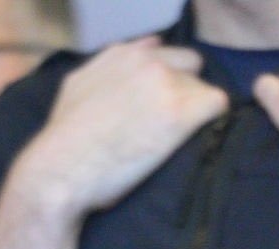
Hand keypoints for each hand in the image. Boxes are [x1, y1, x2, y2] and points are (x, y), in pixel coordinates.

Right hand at [17, 38, 227, 215]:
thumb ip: (108, 67)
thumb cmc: (64, 139)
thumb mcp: (78, 87)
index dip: (165, 83)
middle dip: (184, 91)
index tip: (159, 108)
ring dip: (195, 113)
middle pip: (190, 66)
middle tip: (170, 126)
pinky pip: (218, 105)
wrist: (61, 168)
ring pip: (203, 89)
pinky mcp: (181, 111)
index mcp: (122, 54)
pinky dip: (212, 124)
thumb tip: (143, 49)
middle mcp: (147, 59)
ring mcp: (165, 82)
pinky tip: (194, 143)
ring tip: (177, 142)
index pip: (164, 55)